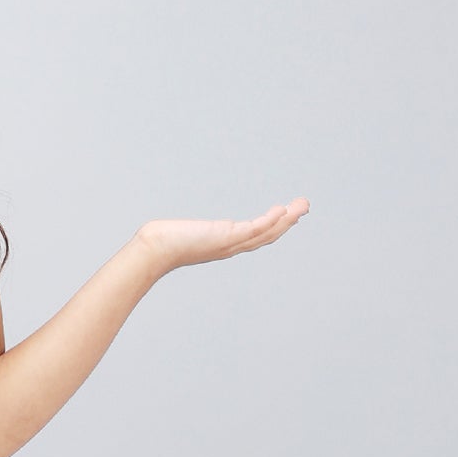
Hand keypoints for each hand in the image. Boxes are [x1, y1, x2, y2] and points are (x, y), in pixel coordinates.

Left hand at [136, 199, 309, 275]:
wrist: (153, 251)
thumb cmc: (162, 243)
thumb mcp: (181, 233)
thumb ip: (183, 231)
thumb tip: (168, 228)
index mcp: (223, 245)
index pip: (255, 236)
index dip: (273, 227)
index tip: (287, 214)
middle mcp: (230, 247)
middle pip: (266, 235)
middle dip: (287, 221)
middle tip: (304, 206)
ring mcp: (229, 244)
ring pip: (265, 233)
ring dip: (286, 220)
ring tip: (302, 205)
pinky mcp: (225, 237)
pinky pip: (253, 229)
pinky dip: (268, 221)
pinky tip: (281, 210)